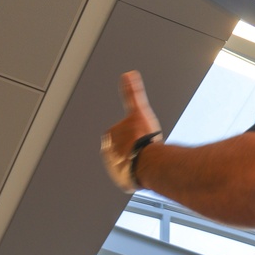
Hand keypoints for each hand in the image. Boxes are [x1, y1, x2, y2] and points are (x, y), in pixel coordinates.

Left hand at [101, 70, 162, 192]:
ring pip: (128, 162)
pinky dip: (137, 174)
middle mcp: (108, 154)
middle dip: (134, 148)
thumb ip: (132, 93)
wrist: (146, 164)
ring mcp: (114, 169)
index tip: (141, 135)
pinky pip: (131, 176)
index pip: (122, 132)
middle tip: (145, 148)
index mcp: (109, 137)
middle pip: (124, 148)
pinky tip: (145, 170)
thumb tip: (128, 73)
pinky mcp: (122, 181)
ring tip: (146, 160)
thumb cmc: (142, 138)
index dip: (134, 133)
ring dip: (136, 161)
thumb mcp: (138, 110)